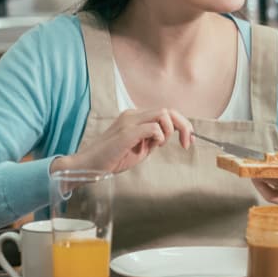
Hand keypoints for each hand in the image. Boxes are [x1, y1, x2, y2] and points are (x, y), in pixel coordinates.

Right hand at [52, 108, 192, 174]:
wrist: (88, 166)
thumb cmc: (113, 158)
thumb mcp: (140, 148)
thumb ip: (154, 139)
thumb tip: (170, 135)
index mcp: (136, 117)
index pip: (166, 113)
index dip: (182, 124)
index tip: (188, 141)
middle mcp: (132, 114)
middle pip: (168, 110)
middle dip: (184, 126)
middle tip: (186, 143)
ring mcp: (129, 121)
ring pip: (163, 114)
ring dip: (168, 132)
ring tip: (156, 146)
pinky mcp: (126, 132)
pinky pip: (153, 128)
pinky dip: (158, 137)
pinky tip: (150, 147)